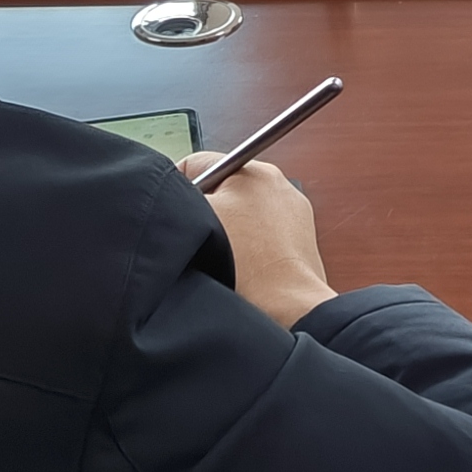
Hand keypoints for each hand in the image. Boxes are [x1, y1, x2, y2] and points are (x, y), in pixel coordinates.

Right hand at [180, 153, 337, 329]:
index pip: (197, 163)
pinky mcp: (300, 238)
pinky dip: (251, 247)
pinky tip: (244, 265)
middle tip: (198, 238)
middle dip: (205, 210)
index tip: (171, 210)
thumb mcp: (198, 218)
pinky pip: (263, 234)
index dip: (176, 186)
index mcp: (253, 170)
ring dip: (229, 230)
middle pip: (221, 188)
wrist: (287, 307)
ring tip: (224, 256)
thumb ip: (180, 193)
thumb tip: (174, 190)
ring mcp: (293, 211)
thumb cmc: (247, 267)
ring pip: (242, 213)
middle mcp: (278, 183)